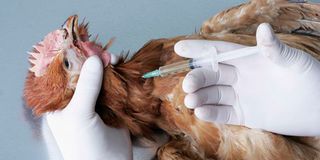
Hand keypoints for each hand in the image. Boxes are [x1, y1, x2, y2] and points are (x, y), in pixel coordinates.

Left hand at [46, 55, 131, 159]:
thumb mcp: (79, 114)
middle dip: (92, 59)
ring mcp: (94, 100)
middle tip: (101, 52)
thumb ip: (86, 86)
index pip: (62, 73)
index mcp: (60, 101)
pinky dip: (118, 75)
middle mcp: (76, 98)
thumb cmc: (84, 144)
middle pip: (83, 71)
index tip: (83, 44)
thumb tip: (94, 59)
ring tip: (113, 59)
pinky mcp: (112, 103)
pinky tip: (120, 68)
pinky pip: (114, 84)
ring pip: (100, 76)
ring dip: (107, 65)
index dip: (72, 57)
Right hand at [174, 23, 319, 135]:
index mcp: (248, 59)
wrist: (319, 109)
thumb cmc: (311, 79)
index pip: (218, 52)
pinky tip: (201, 113)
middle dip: (196, 78)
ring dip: (199, 97)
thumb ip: (274, 49)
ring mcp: (240, 96)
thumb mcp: (294, 61)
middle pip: (211, 75)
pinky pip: (223, 113)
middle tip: (188, 85)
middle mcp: (240, 76)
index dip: (199, 49)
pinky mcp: (243, 115)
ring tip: (191, 101)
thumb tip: (263, 28)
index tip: (179, 47)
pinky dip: (211, 113)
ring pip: (212, 95)